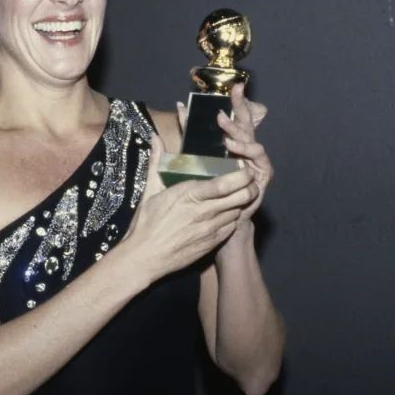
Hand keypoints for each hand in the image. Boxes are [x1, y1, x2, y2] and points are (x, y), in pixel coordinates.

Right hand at [121, 134, 258, 283]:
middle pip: (240, 197)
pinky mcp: (212, 243)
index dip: (241, 175)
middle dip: (250, 187)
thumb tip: (155, 137)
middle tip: (249, 181)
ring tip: (237, 195)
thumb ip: (157, 161)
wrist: (145, 257)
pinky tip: (225, 213)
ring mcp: (210, 229)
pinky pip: (231, 227)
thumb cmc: (146, 223)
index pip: (225, 183)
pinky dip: (232, 218)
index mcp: (190, 194)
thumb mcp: (151, 190)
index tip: (245, 168)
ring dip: (241, 203)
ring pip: (238, 211)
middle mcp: (204, 211)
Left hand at [177, 84, 271, 222]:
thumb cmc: (207, 194)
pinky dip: (246, 148)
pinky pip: (257, 155)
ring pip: (249, 136)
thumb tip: (165, 123)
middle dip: (240, 106)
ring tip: (222, 123)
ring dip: (237, 129)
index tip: (231, 85)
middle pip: (244, 122)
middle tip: (233, 93)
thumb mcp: (189, 165)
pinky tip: (234, 146)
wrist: (223, 221)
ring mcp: (254, 159)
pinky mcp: (262, 172)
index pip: (230, 118)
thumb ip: (181, 140)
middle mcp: (244, 148)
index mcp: (228, 144)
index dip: (232, 102)